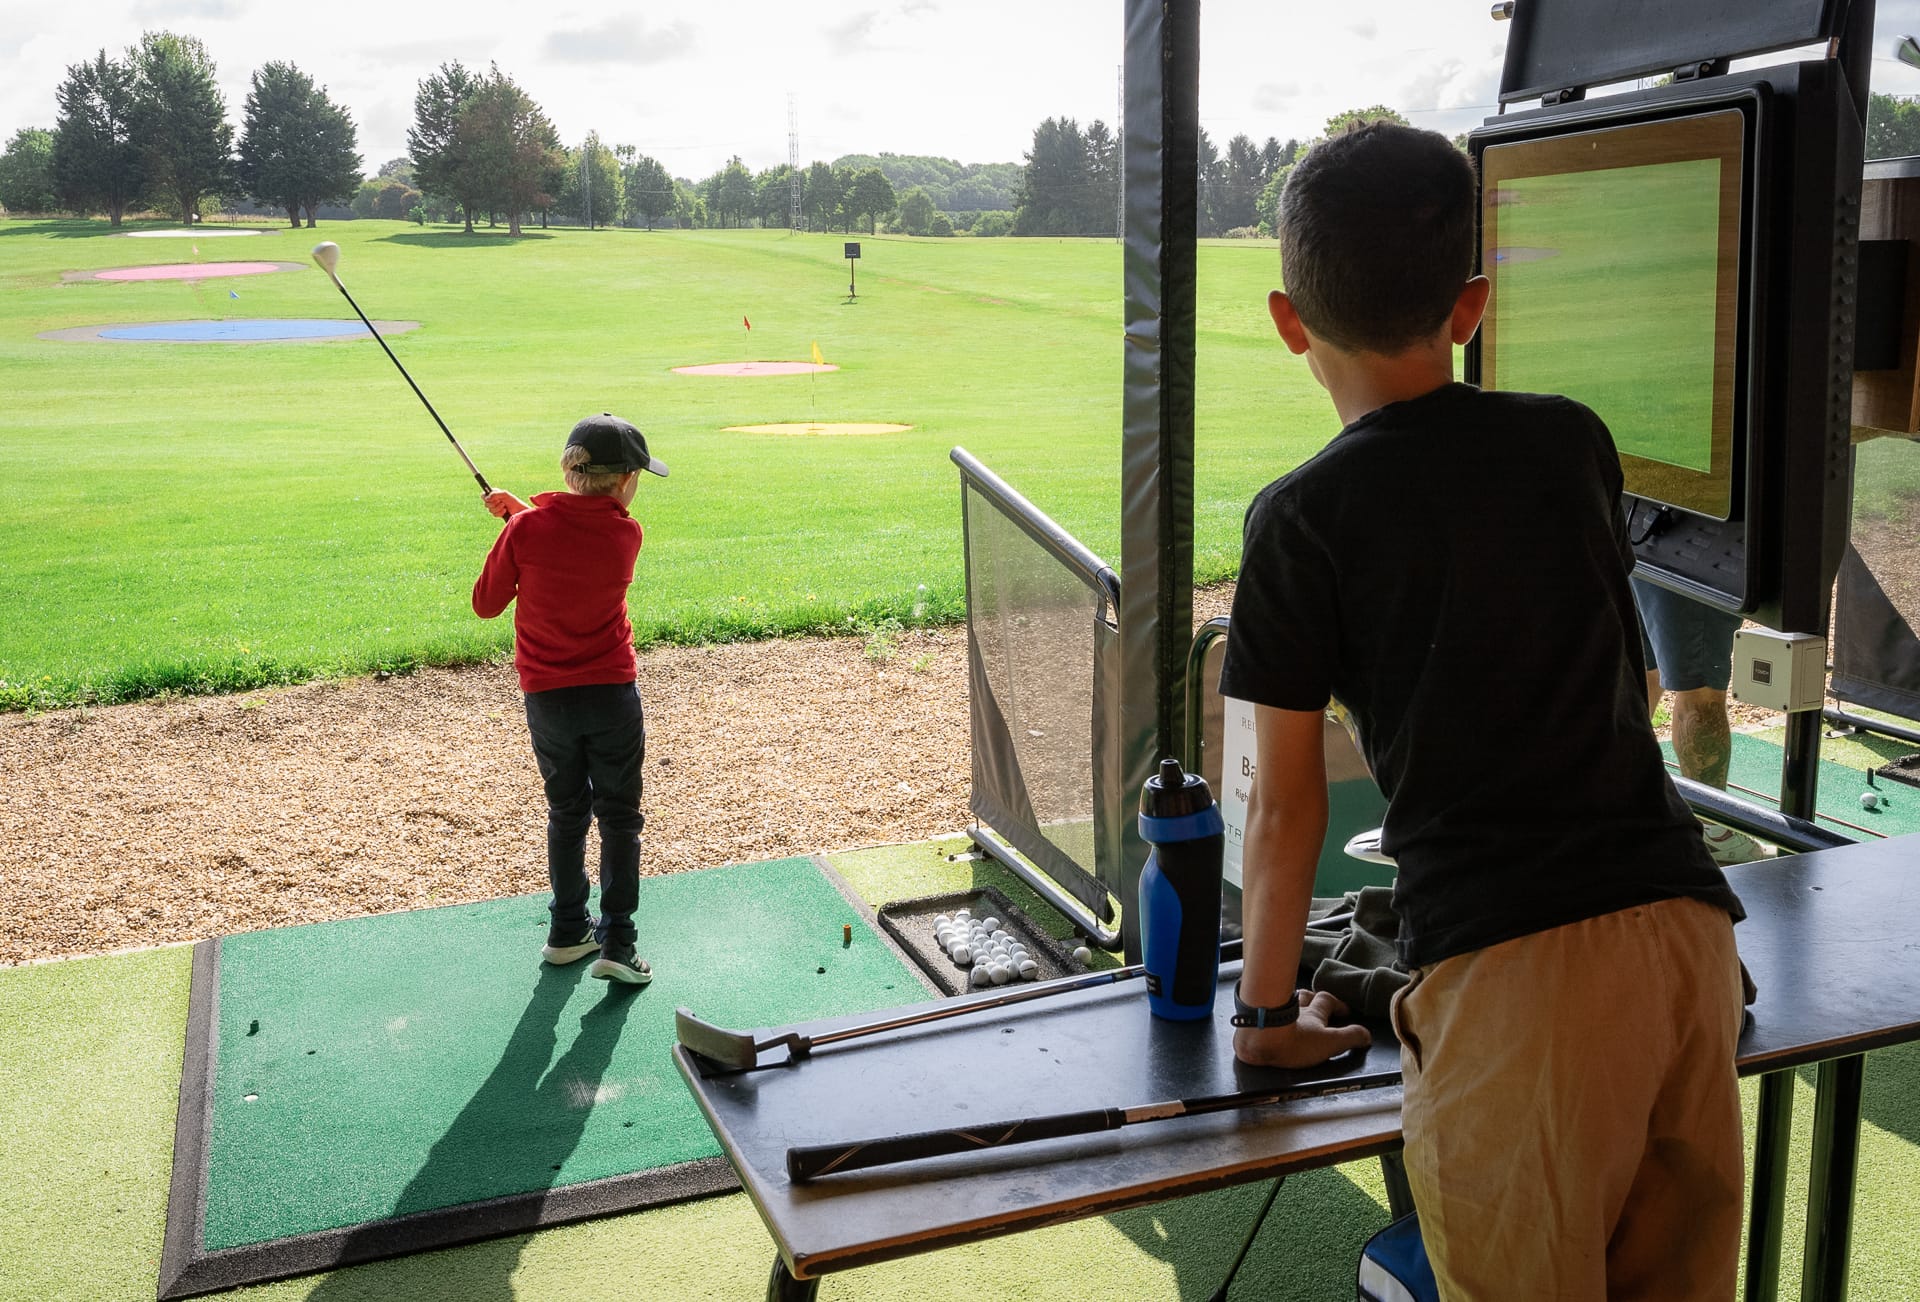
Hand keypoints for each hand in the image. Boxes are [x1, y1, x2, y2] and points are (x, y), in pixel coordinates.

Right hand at [484, 490, 530, 518]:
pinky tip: (505, 511)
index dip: (486, 498)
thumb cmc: (513, 501)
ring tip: (505, 507)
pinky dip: (500, 513)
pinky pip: (494, 514)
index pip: (483, 495)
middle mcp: (493, 500)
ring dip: (498, 509)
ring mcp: (495, 507)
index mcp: (494, 494)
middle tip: (502, 502)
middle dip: (494, 504)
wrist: (520, 511)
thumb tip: (487, 498)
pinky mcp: (497, 514)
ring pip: (490, 510)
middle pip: (486, 503)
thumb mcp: (505, 495)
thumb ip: (495, 494)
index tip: (490, 499)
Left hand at [1233, 990, 1371, 1068]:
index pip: (1328, 1000)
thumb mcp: (1330, 1042)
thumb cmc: (1294, 1041)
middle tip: (1317, 1003)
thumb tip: (1367, 1035)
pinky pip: (1265, 1011)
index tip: (1345, 1011)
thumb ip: (1350, 1037)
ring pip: (1284, 1001)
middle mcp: (1293, 1007)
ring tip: (1295, 1008)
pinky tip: (1268, 1018)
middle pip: (1304, 996)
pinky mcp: (1257, 1020)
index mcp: (1312, 1012)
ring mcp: (1273, 1011)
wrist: (1258, 1041)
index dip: (1338, 1004)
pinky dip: (1269, 1012)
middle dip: (1313, 998)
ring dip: (1292, 1002)